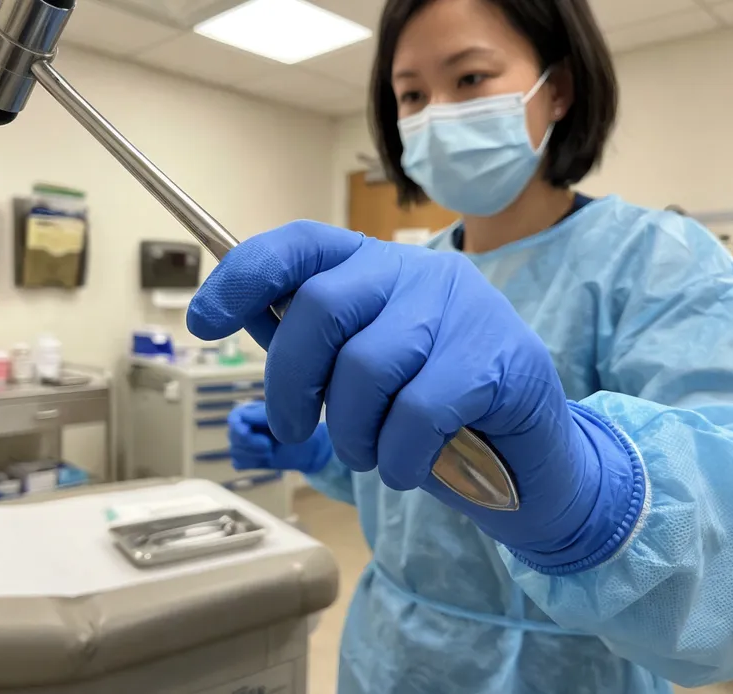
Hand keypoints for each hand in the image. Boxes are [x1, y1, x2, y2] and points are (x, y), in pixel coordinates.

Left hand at [191, 222, 638, 571]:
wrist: (528, 458)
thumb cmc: (433, 414)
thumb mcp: (363, 375)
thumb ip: (314, 346)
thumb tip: (248, 319)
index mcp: (375, 268)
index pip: (299, 245)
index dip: (243, 277)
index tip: (203, 320)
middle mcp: (417, 273)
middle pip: (320, 307)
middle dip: (290, 383)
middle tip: (295, 427)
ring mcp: (461, 308)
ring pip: (367, 367)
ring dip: (352, 432)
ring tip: (369, 453)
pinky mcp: (498, 355)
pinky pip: (417, 412)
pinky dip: (400, 457)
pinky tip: (411, 466)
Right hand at [228, 401, 332, 473]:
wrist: (305, 447)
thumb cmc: (295, 428)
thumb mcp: (280, 419)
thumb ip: (259, 416)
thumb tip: (239, 418)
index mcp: (249, 410)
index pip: (234, 419)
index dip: (241, 429)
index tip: (255, 436)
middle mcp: (242, 425)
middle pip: (233, 437)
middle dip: (252, 444)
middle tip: (269, 445)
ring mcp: (241, 442)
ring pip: (235, 452)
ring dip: (255, 455)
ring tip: (271, 450)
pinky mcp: (244, 457)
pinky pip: (238, 463)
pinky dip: (252, 463)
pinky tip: (266, 458)